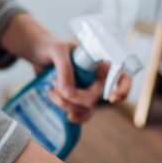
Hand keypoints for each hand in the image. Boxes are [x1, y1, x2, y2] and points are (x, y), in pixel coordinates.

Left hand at [0, 13, 130, 122]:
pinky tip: (65, 114)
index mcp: (99, 63)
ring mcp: (88, 91)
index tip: (111, 98)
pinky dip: (73, 115)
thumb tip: (70, 94)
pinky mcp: (78, 100)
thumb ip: (65, 69)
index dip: (123, 89)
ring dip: (68, 105)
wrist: (38, 54)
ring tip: (51, 92)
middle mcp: (98, 78)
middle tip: (56, 85)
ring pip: (87, 108)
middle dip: (76, 98)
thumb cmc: (51, 46)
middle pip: (97, 97)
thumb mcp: (57, 51)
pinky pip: (82, 114)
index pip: (122, 76)